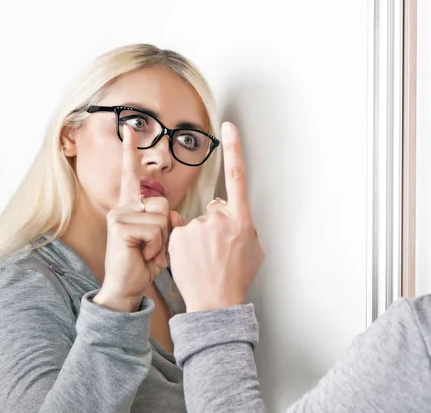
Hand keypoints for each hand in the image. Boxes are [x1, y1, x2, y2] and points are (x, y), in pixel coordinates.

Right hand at [93, 125, 169, 311]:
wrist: (127, 286)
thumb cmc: (143, 262)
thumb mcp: (159, 238)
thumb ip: (165, 220)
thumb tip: (172, 213)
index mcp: (132, 206)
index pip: (131, 175)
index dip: (130, 152)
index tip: (129, 128)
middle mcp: (123, 206)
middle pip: (163, 202)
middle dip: (167, 229)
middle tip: (152, 247)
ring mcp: (120, 215)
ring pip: (162, 216)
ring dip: (162, 241)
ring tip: (148, 252)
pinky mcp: (121, 226)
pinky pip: (155, 230)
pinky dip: (156, 248)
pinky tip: (144, 256)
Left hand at [168, 122, 264, 311]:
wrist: (215, 301)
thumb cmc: (236, 276)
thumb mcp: (254, 248)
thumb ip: (244, 225)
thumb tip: (232, 216)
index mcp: (241, 220)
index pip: (238, 177)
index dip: (234, 150)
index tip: (229, 127)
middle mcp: (219, 219)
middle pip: (215, 209)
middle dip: (215, 224)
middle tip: (218, 249)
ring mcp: (197, 227)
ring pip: (196, 223)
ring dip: (199, 236)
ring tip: (205, 259)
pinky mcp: (177, 236)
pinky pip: (179, 232)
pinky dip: (184, 243)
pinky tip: (192, 259)